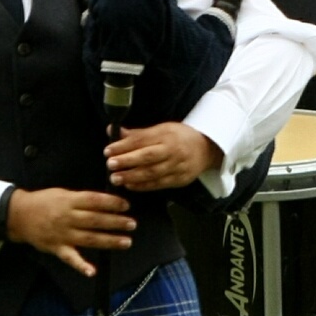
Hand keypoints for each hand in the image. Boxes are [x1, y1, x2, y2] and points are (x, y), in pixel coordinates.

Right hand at [7, 188, 133, 276]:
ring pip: (89, 238)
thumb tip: (106, 201)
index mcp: (69, 201)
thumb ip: (82, 199)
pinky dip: (81, 266)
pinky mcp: (57, 248)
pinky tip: (92, 271)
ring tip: (126, 242)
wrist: (17, 214)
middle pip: (95, 220)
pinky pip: (70, 258)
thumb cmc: (43, 202)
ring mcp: (62, 234)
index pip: (94, 201)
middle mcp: (67, 218)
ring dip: (109, 241)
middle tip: (132, 224)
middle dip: (116, 222)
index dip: (111, 203)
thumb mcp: (62, 193)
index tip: (126, 206)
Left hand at [104, 121, 219, 192]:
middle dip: (127, 161)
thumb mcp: (161, 129)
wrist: (207, 149)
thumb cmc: (180, 137)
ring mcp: (178, 166)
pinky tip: (131, 186)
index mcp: (167, 135)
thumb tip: (113, 131)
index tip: (108, 150)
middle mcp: (173, 150)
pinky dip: (144, 186)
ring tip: (116, 178)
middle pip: (148, 157)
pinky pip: (160, 184)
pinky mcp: (180, 179)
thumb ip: (137, 134)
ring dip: (133, 177)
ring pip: (153, 173)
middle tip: (110, 165)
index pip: (142, 140)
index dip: (124, 146)